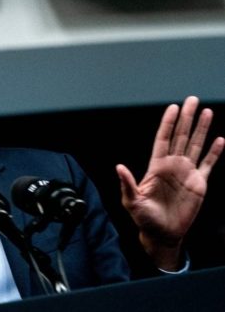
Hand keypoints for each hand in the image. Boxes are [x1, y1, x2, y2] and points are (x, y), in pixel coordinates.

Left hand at [116, 96, 223, 269]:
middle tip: (192, 99)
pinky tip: (220, 140)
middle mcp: (172, 165)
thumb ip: (128, 184)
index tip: (173, 107)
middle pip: (181, 136)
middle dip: (187, 118)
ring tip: (207, 112)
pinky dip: (215, 152)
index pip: (163, 139)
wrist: (163, 234)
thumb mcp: (132, 201)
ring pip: (196, 145)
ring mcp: (186, 173)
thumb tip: (118, 167)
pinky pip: (209, 164)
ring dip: (202, 129)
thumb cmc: (144, 219)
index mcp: (156, 166)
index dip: (168, 123)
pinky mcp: (199, 183)